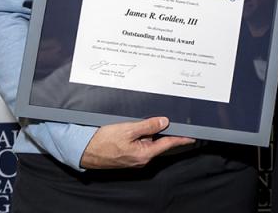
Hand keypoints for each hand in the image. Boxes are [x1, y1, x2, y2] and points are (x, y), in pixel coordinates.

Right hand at [79, 117, 194, 168]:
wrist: (84, 150)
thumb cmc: (103, 141)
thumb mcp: (128, 129)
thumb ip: (148, 125)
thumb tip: (164, 122)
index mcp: (144, 153)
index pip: (168, 144)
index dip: (181, 138)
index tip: (192, 136)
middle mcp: (141, 158)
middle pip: (157, 140)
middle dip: (158, 129)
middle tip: (157, 119)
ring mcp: (134, 158)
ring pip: (147, 141)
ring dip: (145, 131)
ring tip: (134, 124)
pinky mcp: (127, 155)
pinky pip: (138, 143)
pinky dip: (138, 134)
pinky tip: (129, 128)